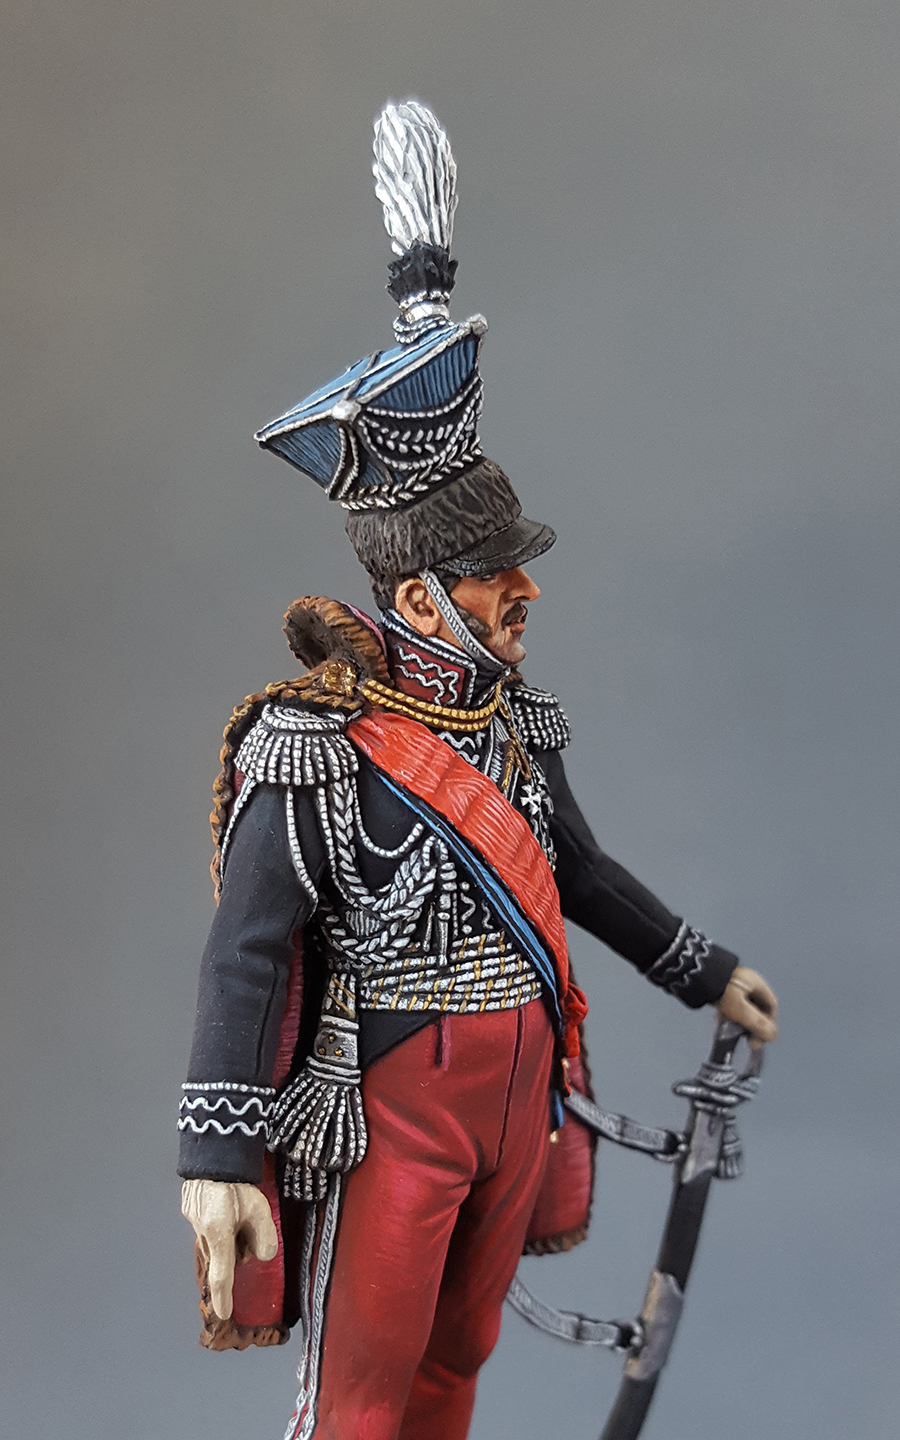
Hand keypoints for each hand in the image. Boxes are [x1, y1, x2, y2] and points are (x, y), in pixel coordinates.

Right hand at [181, 1180, 277, 1318]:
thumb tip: (263, 1256)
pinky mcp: (190, 1208)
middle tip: (246, 1234)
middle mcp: (202, 1231)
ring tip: (237, 1213)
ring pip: (212, 1240)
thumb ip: (264, 1236)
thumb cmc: (237, 1181)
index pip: (221, 1276)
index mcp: (219, 1235)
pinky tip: (226, 1205)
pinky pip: (206, 1224)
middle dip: (232, 1252)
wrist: (215, 1153)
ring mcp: (193, 1220)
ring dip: (225, 1236)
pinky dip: (218, 1222)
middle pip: (219, 1256)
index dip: (224, 1298)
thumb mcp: (260, 1209)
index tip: (224, 1314)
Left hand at [717, 966, 777, 1047]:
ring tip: (734, 1035)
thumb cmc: (718, 989)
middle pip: (758, 1009)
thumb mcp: (740, 1009)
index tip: (765, 1037)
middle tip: (750, 1042)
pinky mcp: (720, 990)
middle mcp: (747, 983)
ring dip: (741, 1024)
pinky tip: (722, 1025)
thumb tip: (772, 1036)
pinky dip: (729, 1018)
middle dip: (755, 1027)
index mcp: (756, 983)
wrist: (692, 976)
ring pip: (743, 1010)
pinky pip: (730, 1007)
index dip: (770, 1023)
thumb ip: (757, 1023)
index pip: (771, 1006)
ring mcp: (733, 986)